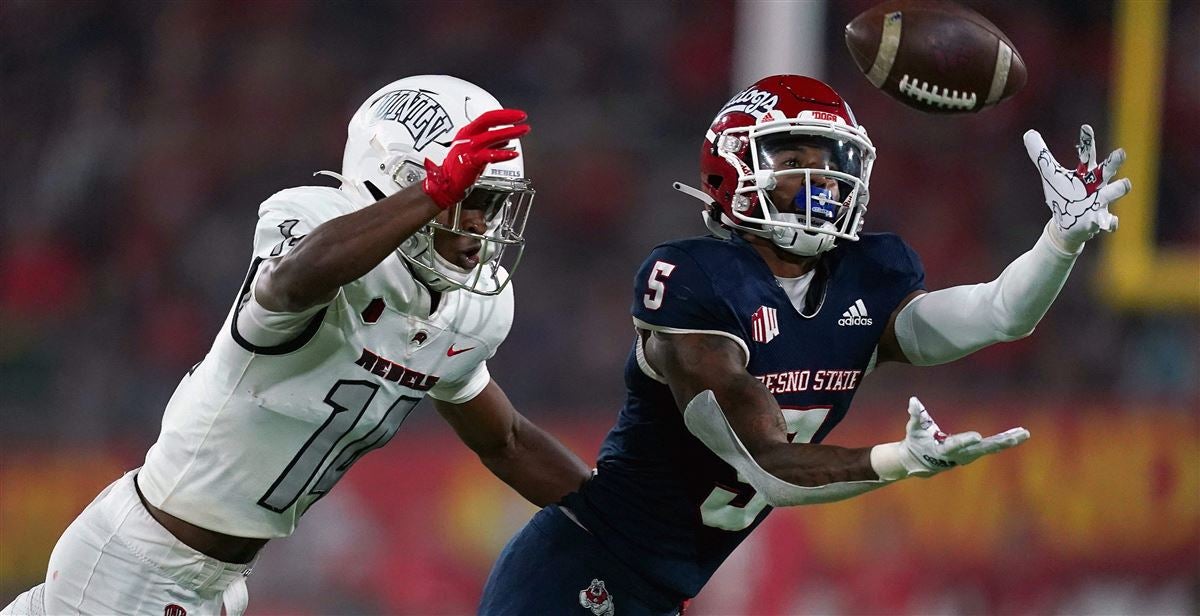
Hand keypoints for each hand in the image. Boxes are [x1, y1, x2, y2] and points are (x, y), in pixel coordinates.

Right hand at [422, 109, 529, 208]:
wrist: (447, 184)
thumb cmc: (459, 168)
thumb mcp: (475, 150)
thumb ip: (491, 143)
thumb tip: (507, 137)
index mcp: (468, 132)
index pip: (487, 117)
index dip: (504, 114)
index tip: (517, 115)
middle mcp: (467, 137)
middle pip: (488, 120)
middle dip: (507, 117)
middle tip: (522, 117)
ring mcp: (468, 148)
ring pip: (491, 136)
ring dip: (510, 132)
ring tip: (523, 130)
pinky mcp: (471, 161)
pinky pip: (490, 155)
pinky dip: (503, 154)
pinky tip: (513, 154)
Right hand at [871, 397, 1029, 479]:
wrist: (920, 461)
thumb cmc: (916, 442)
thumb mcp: (913, 429)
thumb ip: (916, 415)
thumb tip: (913, 400)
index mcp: (944, 449)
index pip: (956, 445)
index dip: (966, 441)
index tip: (977, 437)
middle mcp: (960, 455)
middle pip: (983, 449)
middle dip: (1000, 443)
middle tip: (1016, 437)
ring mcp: (970, 455)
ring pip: (992, 448)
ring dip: (1008, 441)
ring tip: (1024, 433)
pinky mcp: (976, 453)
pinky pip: (994, 446)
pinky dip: (1007, 440)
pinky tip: (1021, 434)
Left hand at [1023, 125, 1131, 246]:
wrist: (1068, 225)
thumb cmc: (1064, 196)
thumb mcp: (1051, 175)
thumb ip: (1041, 156)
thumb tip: (1028, 132)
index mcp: (1086, 173)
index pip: (1087, 154)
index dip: (1087, 141)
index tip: (1085, 127)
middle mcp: (1097, 185)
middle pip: (1108, 170)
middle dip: (1115, 161)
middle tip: (1120, 152)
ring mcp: (1100, 202)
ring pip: (1114, 193)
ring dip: (1118, 189)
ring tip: (1125, 183)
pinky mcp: (1099, 220)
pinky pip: (1109, 221)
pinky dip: (1110, 222)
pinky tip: (1108, 223)